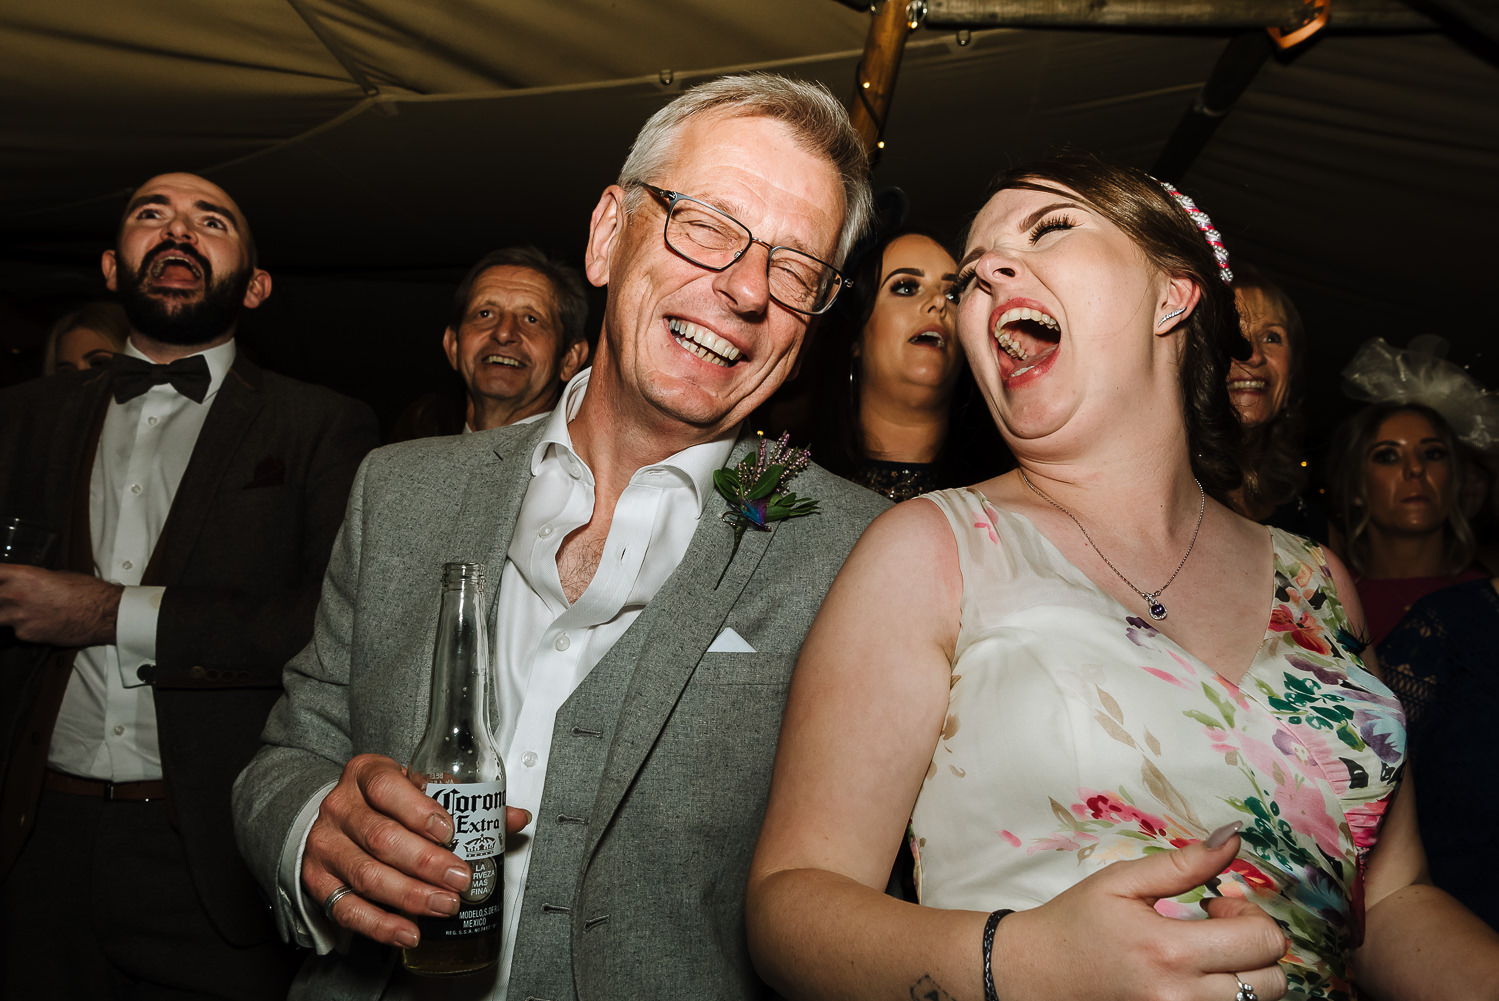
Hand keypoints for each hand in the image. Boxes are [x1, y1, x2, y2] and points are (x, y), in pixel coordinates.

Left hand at [0, 564, 120, 645]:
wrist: (104, 614)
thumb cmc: (88, 591)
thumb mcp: (57, 575)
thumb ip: (32, 580)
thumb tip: (24, 584)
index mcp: (23, 576)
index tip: (1, 579)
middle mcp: (15, 596)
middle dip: (0, 596)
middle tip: (9, 597)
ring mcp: (18, 618)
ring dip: (4, 614)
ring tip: (18, 612)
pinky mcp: (26, 635)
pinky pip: (15, 631)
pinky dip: (22, 627)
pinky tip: (37, 622)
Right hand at [303, 753, 529, 947]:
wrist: (336, 818)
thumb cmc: (383, 801)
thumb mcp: (417, 788)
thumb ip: (464, 801)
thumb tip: (513, 818)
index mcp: (365, 774)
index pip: (386, 788)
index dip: (418, 811)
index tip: (449, 831)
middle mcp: (340, 808)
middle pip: (381, 838)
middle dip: (426, 863)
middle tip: (459, 879)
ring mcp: (326, 847)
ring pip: (366, 875)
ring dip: (410, 896)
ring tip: (444, 906)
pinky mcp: (319, 883)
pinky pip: (348, 910)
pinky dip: (381, 926)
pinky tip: (409, 932)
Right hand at [995, 826, 1289, 1000]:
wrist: (1035, 972)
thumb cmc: (1076, 922)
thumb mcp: (1122, 881)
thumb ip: (1183, 864)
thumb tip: (1233, 837)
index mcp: (1169, 951)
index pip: (1262, 941)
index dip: (1251, 915)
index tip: (1217, 904)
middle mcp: (1181, 997)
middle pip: (1272, 981)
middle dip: (1256, 946)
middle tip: (1216, 928)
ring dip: (1246, 974)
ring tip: (1206, 952)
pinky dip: (1227, 994)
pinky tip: (1197, 975)